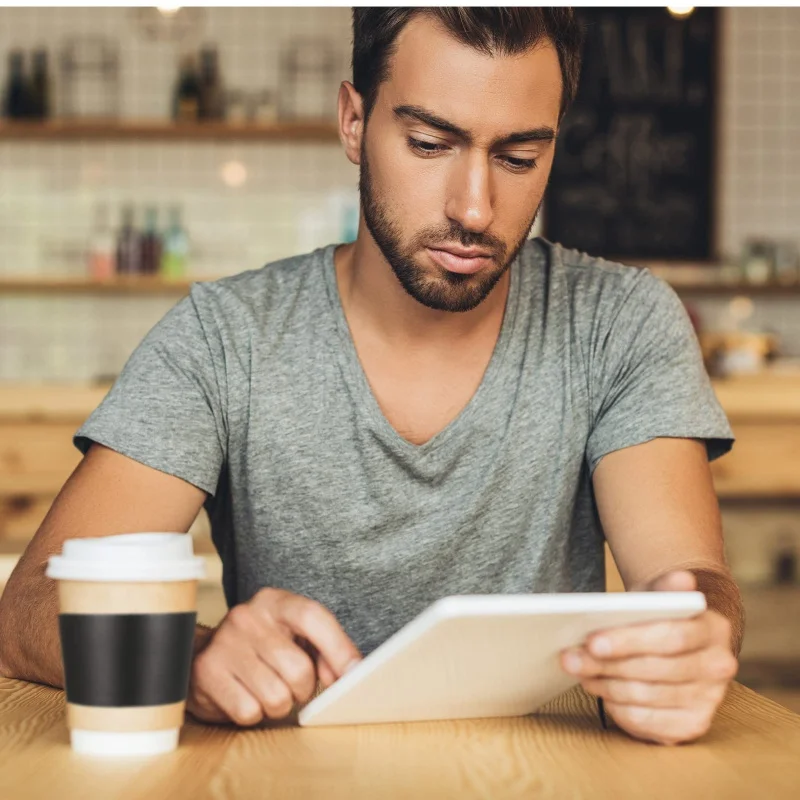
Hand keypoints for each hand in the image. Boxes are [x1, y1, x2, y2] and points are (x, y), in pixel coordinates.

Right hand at [187, 588, 361, 725]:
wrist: (203, 653)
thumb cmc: (260, 645)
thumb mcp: (293, 635)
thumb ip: (324, 650)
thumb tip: (346, 674)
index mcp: (273, 601)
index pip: (313, 617)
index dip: (338, 647)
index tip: (354, 673)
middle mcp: (247, 617)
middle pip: (298, 669)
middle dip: (303, 688)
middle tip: (292, 684)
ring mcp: (224, 644)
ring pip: (276, 696)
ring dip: (279, 704)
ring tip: (267, 689)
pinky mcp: (207, 673)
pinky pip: (249, 712)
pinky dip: (254, 713)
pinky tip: (245, 695)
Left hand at [560, 571, 737, 744]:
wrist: (686, 640)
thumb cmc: (664, 615)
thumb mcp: (660, 594)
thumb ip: (666, 587)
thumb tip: (683, 579)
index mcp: (714, 629)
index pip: (671, 637)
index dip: (629, 642)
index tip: (592, 642)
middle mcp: (718, 667)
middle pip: (656, 670)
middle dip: (607, 665)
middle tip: (571, 658)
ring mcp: (709, 699)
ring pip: (649, 697)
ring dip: (607, 686)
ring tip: (581, 672)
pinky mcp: (694, 724)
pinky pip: (650, 724)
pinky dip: (620, 710)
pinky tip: (602, 693)